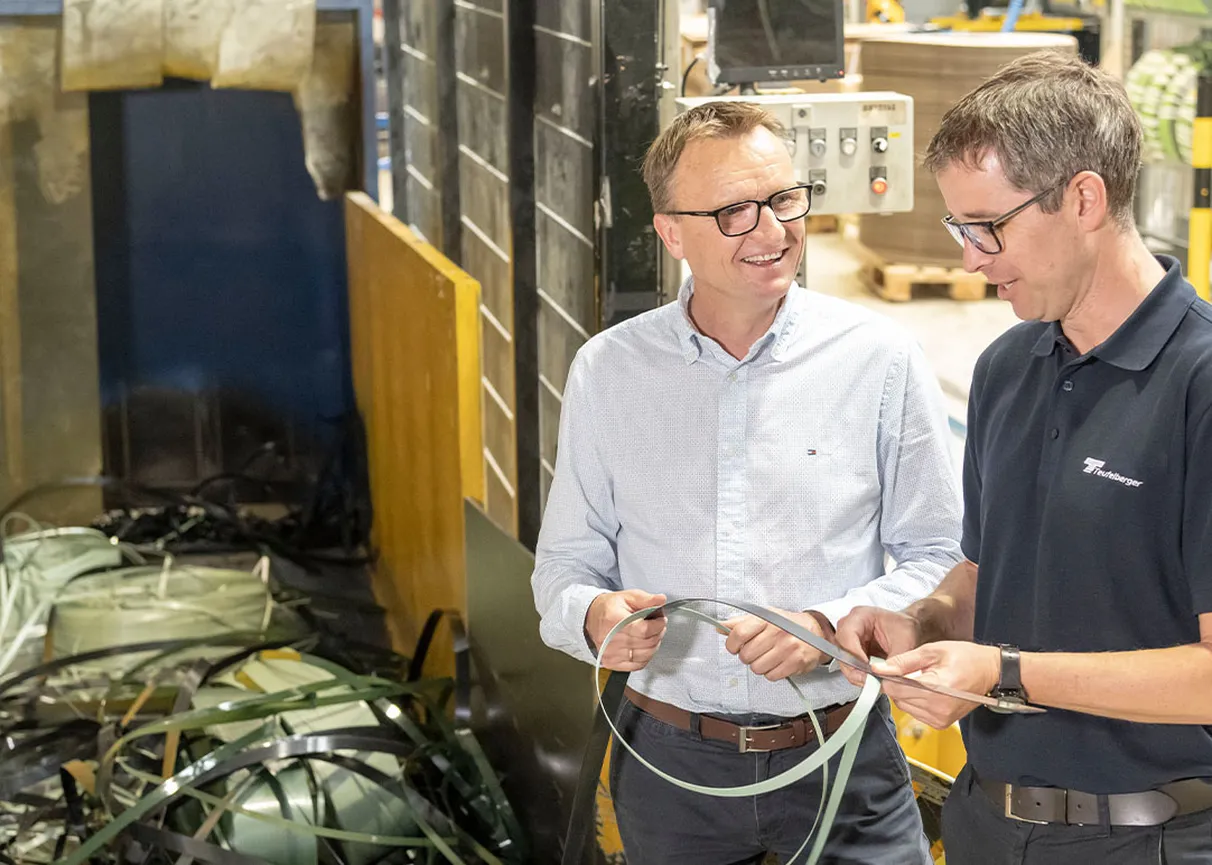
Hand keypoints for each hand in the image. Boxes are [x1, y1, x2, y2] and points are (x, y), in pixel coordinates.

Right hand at [585, 589, 667, 670]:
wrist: (592, 618)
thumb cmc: (610, 608)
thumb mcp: (628, 596)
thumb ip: (646, 599)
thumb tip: (661, 599)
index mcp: (614, 620)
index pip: (643, 630)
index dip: (658, 625)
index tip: (662, 620)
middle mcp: (610, 639)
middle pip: (646, 643)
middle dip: (658, 633)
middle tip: (658, 625)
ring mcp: (610, 653)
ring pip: (645, 655)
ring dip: (654, 645)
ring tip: (651, 635)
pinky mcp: (612, 663)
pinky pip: (638, 665)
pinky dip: (646, 656)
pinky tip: (644, 646)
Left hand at [722, 608, 828, 680]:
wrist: (817, 631)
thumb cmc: (786, 624)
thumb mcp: (764, 617)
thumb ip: (740, 622)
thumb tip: (720, 628)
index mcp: (766, 618)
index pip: (739, 633)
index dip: (732, 644)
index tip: (734, 647)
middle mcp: (777, 631)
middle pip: (746, 655)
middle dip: (747, 656)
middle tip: (756, 651)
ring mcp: (788, 647)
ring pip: (757, 668)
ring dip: (759, 666)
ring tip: (768, 657)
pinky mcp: (796, 662)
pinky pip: (771, 676)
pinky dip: (771, 673)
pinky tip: (777, 663)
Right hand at [834, 606, 921, 686]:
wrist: (911, 630)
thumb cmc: (906, 628)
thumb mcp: (905, 644)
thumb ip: (894, 663)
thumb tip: (886, 679)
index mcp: (861, 615)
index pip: (847, 634)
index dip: (854, 654)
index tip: (867, 669)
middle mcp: (851, 625)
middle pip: (841, 649)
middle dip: (854, 668)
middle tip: (869, 680)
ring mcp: (850, 638)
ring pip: (842, 659)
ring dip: (856, 672)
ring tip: (872, 680)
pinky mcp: (852, 650)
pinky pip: (849, 665)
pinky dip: (859, 674)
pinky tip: (871, 677)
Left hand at [872, 641, 1000, 728]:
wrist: (990, 672)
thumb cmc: (966, 657)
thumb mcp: (932, 651)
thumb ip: (904, 661)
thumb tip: (880, 669)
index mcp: (936, 688)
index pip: (894, 688)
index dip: (888, 676)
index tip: (890, 667)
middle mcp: (938, 708)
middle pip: (897, 698)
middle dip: (897, 683)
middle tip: (909, 670)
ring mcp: (940, 718)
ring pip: (904, 706)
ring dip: (906, 692)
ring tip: (922, 679)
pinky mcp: (941, 724)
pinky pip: (915, 713)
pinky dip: (915, 701)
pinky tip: (927, 690)